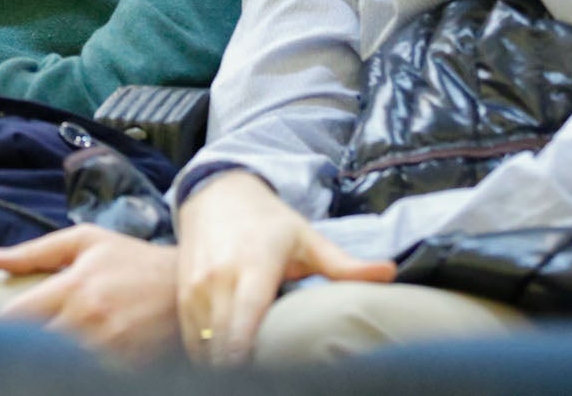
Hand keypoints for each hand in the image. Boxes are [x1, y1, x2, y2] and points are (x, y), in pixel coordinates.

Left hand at [0, 226, 182, 362]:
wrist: (189, 286)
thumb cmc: (132, 261)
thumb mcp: (87, 242)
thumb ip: (35, 251)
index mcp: (73, 286)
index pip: (17, 316)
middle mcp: (89, 318)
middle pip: (34, 346)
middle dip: (19, 347)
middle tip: (13, 345)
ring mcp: (109, 347)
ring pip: (58, 365)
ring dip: (46, 361)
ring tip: (38, 356)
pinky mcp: (127, 367)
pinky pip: (88, 375)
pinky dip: (76, 371)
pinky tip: (71, 364)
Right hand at [175, 171, 392, 364]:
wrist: (218, 193)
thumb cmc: (269, 222)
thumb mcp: (308, 238)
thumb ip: (344, 265)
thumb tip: (389, 272)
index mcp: (255, 265)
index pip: (247, 318)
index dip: (247, 354)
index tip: (262, 376)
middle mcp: (220, 276)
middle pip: (222, 339)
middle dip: (237, 368)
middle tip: (264, 381)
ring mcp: (196, 285)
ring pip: (203, 343)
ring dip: (220, 365)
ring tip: (245, 378)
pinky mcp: (182, 292)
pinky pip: (190, 336)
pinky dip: (204, 356)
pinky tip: (224, 369)